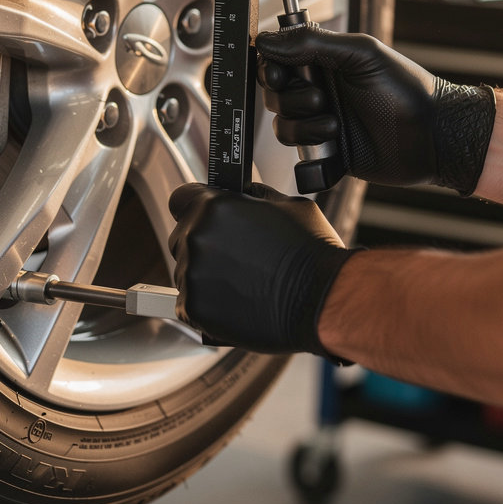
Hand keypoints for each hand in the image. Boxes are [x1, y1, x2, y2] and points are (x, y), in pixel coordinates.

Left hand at [168, 182, 352, 356]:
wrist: (321, 299)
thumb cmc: (310, 253)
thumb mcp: (286, 203)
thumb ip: (252, 197)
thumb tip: (242, 195)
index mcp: (214, 207)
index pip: (181, 199)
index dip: (194, 207)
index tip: (203, 216)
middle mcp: (198, 238)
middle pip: (183, 235)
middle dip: (204, 242)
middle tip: (234, 254)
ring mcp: (193, 274)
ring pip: (186, 270)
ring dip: (206, 274)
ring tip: (242, 281)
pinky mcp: (194, 308)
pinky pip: (188, 303)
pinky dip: (206, 304)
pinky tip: (235, 300)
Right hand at [257, 26, 494, 194]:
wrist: (431, 137)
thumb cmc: (407, 90)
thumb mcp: (361, 54)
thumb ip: (313, 42)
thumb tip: (269, 39)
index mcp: (324, 63)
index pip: (278, 60)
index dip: (271, 67)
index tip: (279, 73)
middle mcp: (319, 91)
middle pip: (274, 94)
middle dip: (291, 98)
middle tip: (321, 98)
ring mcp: (321, 122)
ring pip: (282, 126)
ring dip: (305, 125)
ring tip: (335, 124)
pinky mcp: (326, 152)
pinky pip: (297, 153)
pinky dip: (311, 148)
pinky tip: (335, 142)